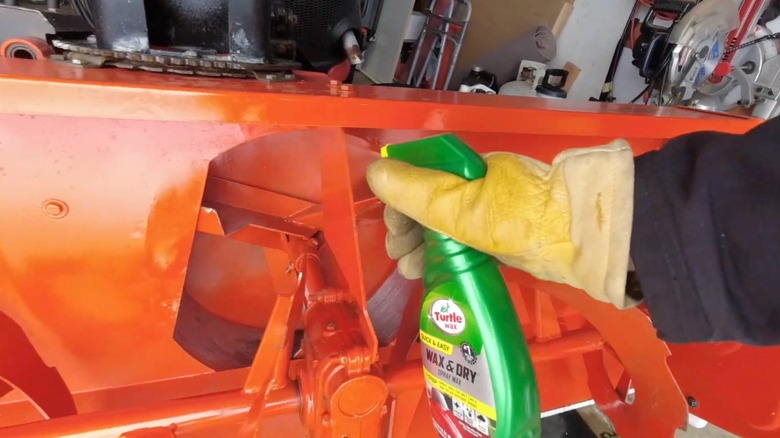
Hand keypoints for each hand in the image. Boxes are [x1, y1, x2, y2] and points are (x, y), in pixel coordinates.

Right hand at [366, 140, 637, 307]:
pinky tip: (435, 271)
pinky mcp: (504, 238)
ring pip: (445, 226)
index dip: (398, 203)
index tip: (391, 229)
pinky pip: (463, 243)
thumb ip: (416, 191)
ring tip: (410, 270)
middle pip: (429, 204)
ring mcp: (492, 213)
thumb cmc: (519, 217)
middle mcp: (476, 186)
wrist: (583, 239)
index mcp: (464, 168)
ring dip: (423, 246)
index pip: (418, 178)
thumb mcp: (460, 204)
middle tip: (398, 255)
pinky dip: (446, 255)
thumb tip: (375, 171)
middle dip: (407, 229)